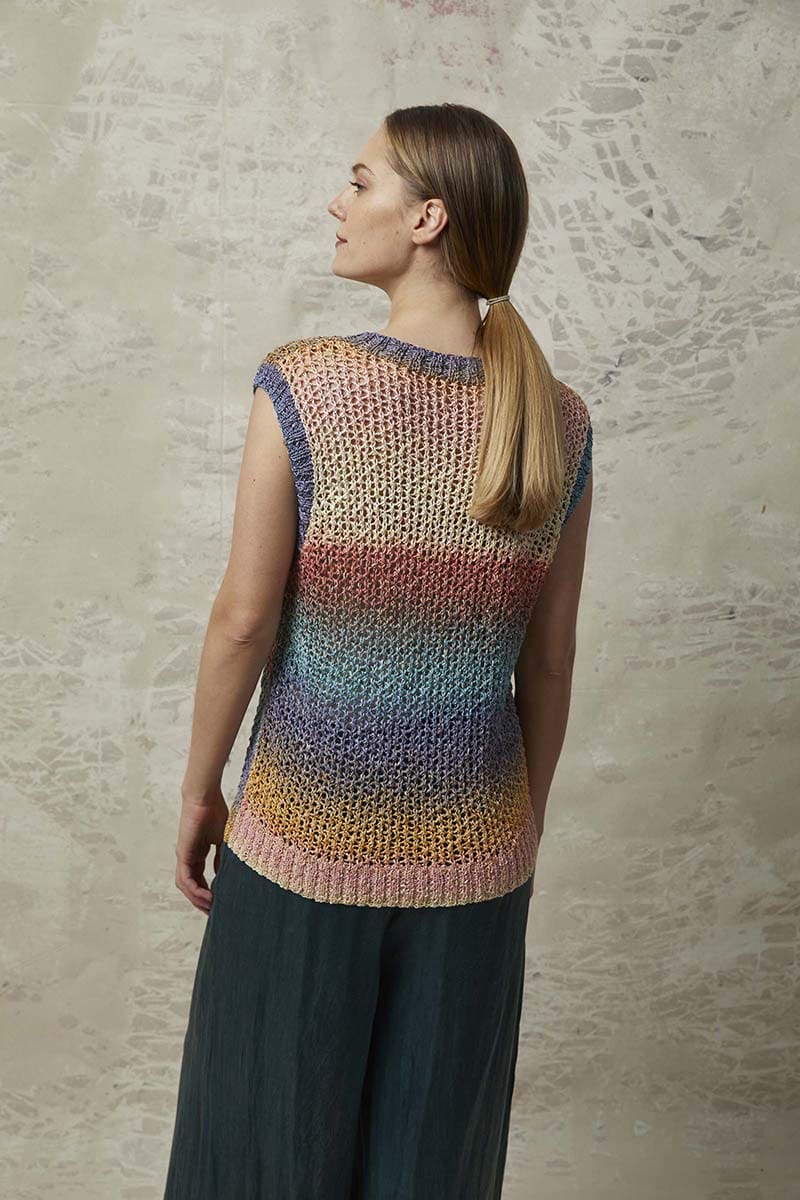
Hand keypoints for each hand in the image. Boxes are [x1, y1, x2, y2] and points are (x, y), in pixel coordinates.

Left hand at [174, 787, 228, 912]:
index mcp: (197, 853)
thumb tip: (224, 873)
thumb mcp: (223, 839)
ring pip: (186, 887)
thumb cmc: (216, 812)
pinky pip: (186, 880)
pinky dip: (196, 891)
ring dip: (197, 900)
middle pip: (191, 887)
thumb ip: (223, 856)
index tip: (219, 903)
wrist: (206, 797)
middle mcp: (188, 857)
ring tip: (212, 909)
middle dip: (201, 901)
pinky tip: (208, 898)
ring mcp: (184, 856)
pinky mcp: (183, 854)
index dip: (207, 893)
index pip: (199, 879)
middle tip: (215, 913)